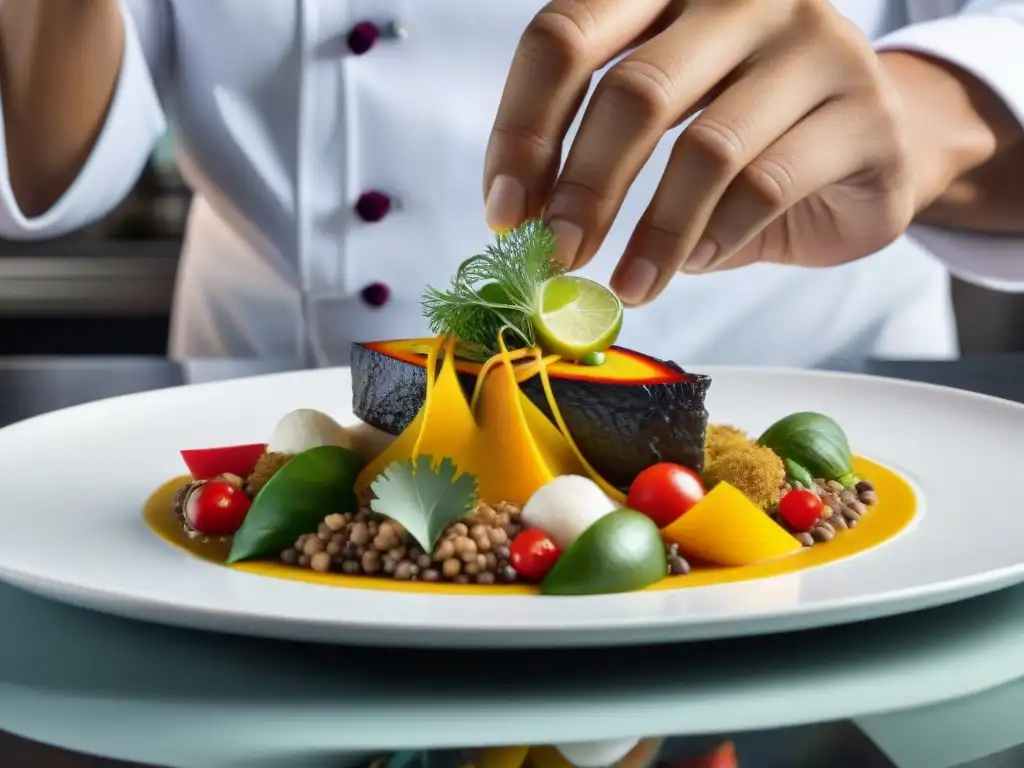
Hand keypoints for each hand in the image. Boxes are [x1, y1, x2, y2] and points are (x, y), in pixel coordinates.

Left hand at [484, 0, 928, 304]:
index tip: (504, 212)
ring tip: (627, 284)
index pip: (566, 37)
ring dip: (652, 233)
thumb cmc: (740, 136)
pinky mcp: (863, 112)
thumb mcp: (655, 125)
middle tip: (558, 256)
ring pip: (705, 148)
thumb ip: (592, 150)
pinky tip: (694, 262)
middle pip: (634, 91)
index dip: (522, 130)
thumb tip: (523, 221)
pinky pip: (767, 186)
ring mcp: (812, 44)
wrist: (865, 144)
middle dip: (583, 189)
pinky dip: (716, 238)